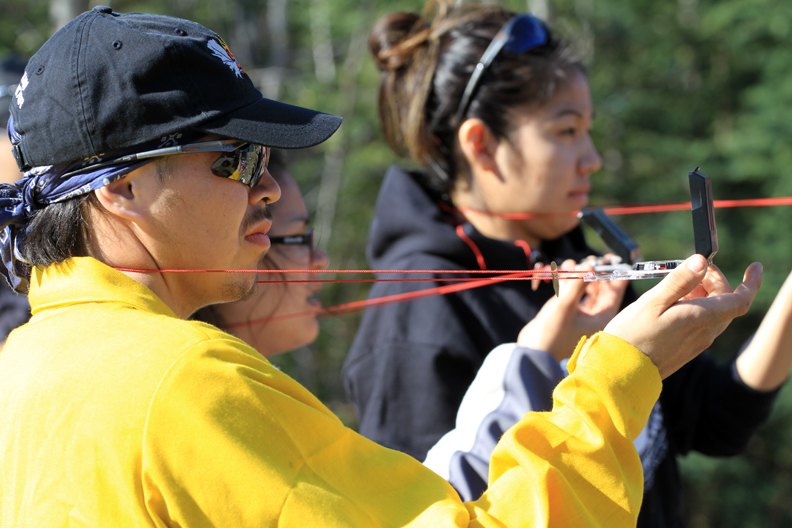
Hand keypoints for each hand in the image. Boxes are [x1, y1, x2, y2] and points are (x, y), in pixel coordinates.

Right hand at [519, 259, 628, 360]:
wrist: (534, 351)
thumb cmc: (552, 333)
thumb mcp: (565, 305)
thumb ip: (577, 283)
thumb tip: (589, 265)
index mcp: (602, 316)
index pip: (615, 291)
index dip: (615, 273)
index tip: (612, 258)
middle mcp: (594, 314)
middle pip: (600, 286)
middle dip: (592, 271)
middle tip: (586, 260)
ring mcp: (580, 311)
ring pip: (584, 286)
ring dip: (577, 274)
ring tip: (568, 265)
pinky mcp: (567, 310)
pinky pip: (572, 290)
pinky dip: (567, 280)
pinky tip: (560, 272)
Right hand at [604, 255, 762, 378]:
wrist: (620, 372)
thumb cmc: (631, 337)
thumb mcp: (651, 302)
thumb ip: (678, 281)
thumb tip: (701, 261)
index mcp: (699, 319)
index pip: (740, 300)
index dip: (751, 282)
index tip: (754, 267)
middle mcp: (704, 333)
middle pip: (727, 303)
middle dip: (717, 282)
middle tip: (695, 269)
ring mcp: (697, 344)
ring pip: (714, 314)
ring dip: (705, 295)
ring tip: (680, 285)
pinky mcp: (686, 350)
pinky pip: (702, 325)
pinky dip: (696, 308)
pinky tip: (675, 304)